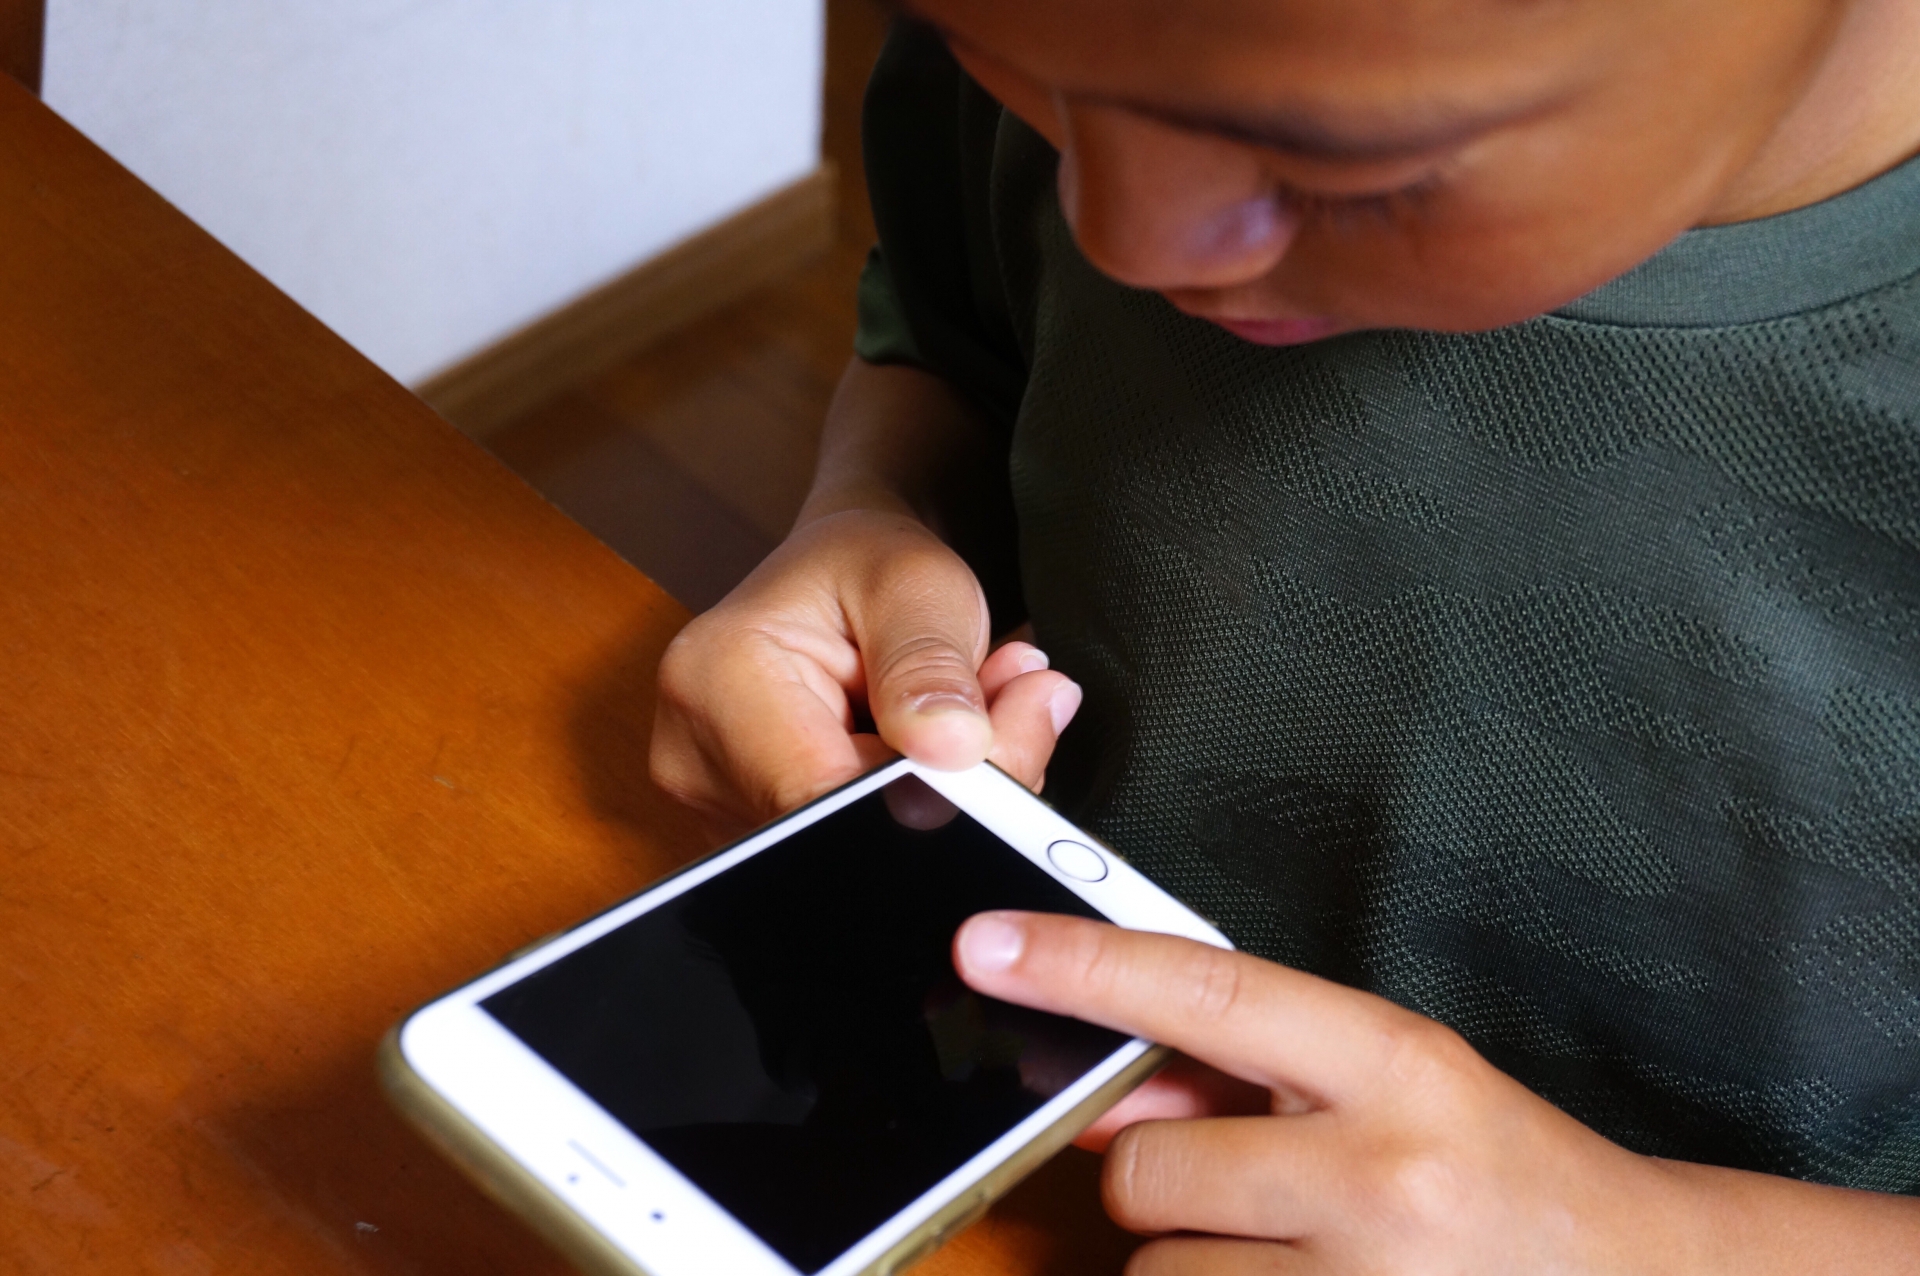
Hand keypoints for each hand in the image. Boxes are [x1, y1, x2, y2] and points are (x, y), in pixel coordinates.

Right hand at [649, 508, 1081, 836]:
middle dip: (948, 790)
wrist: (835, 573)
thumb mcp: (916, 582)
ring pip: (863, 848)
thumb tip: (952, 750)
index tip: (1000, 739)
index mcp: (714, 683)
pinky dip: (918, 808)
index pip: (825, 790)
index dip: (926, 791)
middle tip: (1011, 704)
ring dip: (941, 797)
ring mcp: (718, 807)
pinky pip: (860, 848)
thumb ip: (931, 665)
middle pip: (842, 834)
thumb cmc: (866, 563)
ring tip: (968, 714)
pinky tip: (934, 750)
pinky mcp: (756, 832)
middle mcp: (695, 759)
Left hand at [953, 912, 1919, 1274]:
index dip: (1083, 963)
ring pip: (1161, 1271)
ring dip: (1195, 1261)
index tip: (985, 943)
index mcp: (1397, 1066)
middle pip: (1149, 1168)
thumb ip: (1243, 1074)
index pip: (1209, 991)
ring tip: (1296, 1251)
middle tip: (1244, 1184)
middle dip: (1162, 1177)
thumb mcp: (1391, 1086)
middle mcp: (1380, 1176)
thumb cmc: (1501, 1171)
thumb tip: (1104, 1091)